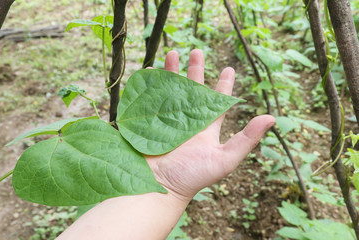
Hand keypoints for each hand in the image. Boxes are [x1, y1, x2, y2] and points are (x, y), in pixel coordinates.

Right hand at [146, 49, 274, 201]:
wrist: (158, 187)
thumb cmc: (192, 177)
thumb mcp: (224, 159)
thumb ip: (247, 139)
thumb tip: (271, 117)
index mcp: (206, 128)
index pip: (218, 102)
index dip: (223, 85)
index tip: (229, 68)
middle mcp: (188, 121)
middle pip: (193, 90)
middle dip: (195, 70)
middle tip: (197, 51)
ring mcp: (167, 119)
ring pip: (171, 89)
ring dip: (172, 71)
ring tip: (173, 52)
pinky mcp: (149, 121)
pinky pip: (149, 98)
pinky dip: (149, 84)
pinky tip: (150, 70)